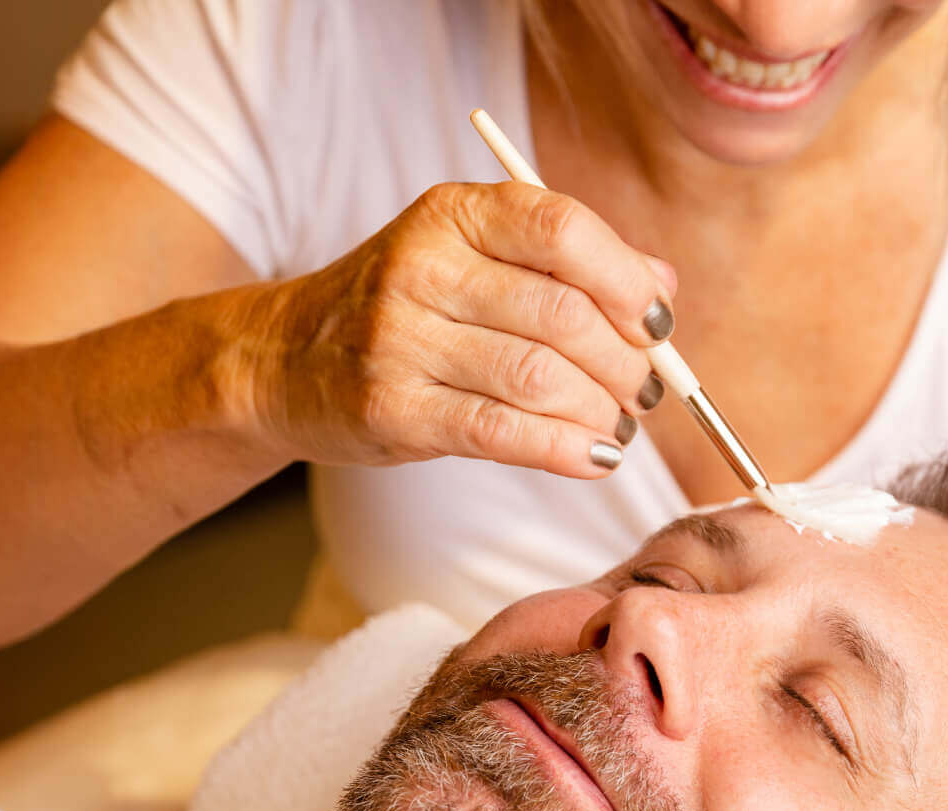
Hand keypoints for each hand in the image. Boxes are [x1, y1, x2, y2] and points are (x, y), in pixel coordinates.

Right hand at [238, 181, 675, 475]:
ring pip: (539, 378)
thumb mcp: (476, 261)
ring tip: (618, 427)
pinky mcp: (391, 408)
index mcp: (454, 214)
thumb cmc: (408, 312)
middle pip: (563, 316)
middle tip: (644, 392)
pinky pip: (502, 432)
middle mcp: (423, 267)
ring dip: (600, 413)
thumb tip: (663, 286)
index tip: (658, 325)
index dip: (626, 282)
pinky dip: (564, 450)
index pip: (561, 230)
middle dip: (625, 365)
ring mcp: (400, 339)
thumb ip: (569, 266)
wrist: (284, 360)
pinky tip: (595, 459)